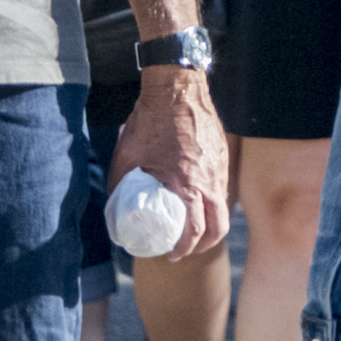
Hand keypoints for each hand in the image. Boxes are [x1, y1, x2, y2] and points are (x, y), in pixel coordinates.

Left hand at [114, 69, 229, 258]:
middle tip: (187, 248)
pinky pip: (223, 185)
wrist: (176, 87)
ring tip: (194, 228)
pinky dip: (213, 200)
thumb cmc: (149, 121)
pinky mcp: (223, 154)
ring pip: (224, 206)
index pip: (195, 230)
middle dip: (204, 244)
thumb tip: (116, 209)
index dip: (184, 248)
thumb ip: (122, 186)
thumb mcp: (126, 158)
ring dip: (211, 223)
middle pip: (219, 226)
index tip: (172, 254)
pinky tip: (198, 197)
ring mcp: (220, 166)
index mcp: (186, 183)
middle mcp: (209, 179)